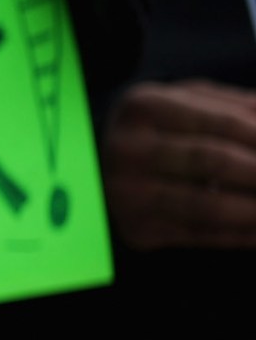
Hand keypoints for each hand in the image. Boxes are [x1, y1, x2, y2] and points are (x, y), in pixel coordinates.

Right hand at [101, 80, 255, 249]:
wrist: (98, 164)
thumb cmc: (161, 129)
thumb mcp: (191, 103)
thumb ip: (241, 108)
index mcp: (145, 107)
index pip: (226, 123)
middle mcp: (128, 150)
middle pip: (216, 162)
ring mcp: (128, 194)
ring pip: (209, 207)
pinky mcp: (138, 229)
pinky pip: (202, 236)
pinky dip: (244, 235)